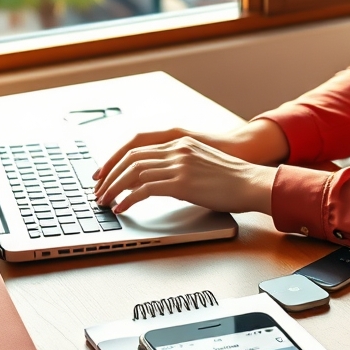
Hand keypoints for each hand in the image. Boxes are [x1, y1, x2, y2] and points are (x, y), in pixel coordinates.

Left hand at [93, 133, 278, 215]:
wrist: (252, 182)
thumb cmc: (231, 178)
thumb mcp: (201, 163)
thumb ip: (180, 165)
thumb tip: (159, 180)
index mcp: (179, 141)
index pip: (137, 146)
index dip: (115, 160)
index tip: (103, 174)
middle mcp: (176, 149)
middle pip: (130, 158)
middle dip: (109, 175)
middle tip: (98, 191)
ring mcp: (179, 164)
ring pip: (133, 172)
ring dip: (114, 188)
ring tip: (105, 201)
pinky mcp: (182, 182)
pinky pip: (145, 189)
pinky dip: (128, 198)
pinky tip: (122, 207)